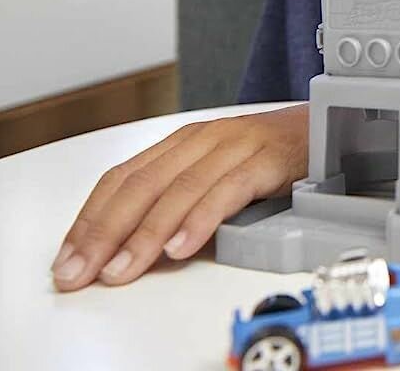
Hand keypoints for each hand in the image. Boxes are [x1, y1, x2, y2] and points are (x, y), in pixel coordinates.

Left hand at [51, 105, 309, 290]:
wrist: (330, 126)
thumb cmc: (273, 154)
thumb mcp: (217, 170)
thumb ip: (179, 197)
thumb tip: (129, 245)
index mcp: (184, 141)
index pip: (122, 178)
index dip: (89, 219)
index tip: (68, 259)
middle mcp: (204, 139)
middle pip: (141, 186)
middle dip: (105, 233)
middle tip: (83, 272)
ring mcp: (236, 146)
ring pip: (179, 190)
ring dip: (145, 235)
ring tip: (123, 270)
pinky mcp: (268, 160)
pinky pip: (228, 191)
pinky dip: (201, 220)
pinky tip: (182, 246)